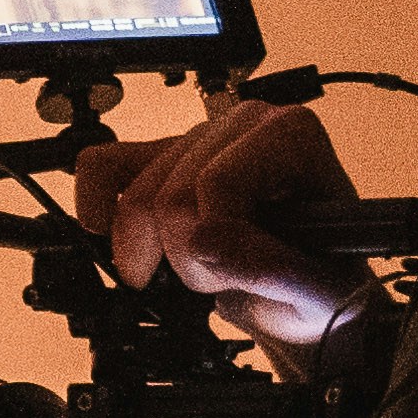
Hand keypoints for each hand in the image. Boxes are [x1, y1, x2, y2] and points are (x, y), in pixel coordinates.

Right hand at [89, 96, 375, 353]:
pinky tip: (117, 242)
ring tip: (200, 267)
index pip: (216, 183)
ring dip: (157, 254)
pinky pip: (101, 165)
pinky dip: (95, 207)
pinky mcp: (158, 157)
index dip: (212, 244)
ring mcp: (197, 138)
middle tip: (222, 280)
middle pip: (169, 195)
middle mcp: (244, 123)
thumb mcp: (319, 292)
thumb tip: (206, 241)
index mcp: (292, 136)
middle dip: (186, 258)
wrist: (304, 294)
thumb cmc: (321, 283)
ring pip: (133, 197)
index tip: (234, 276)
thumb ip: (273, 268)